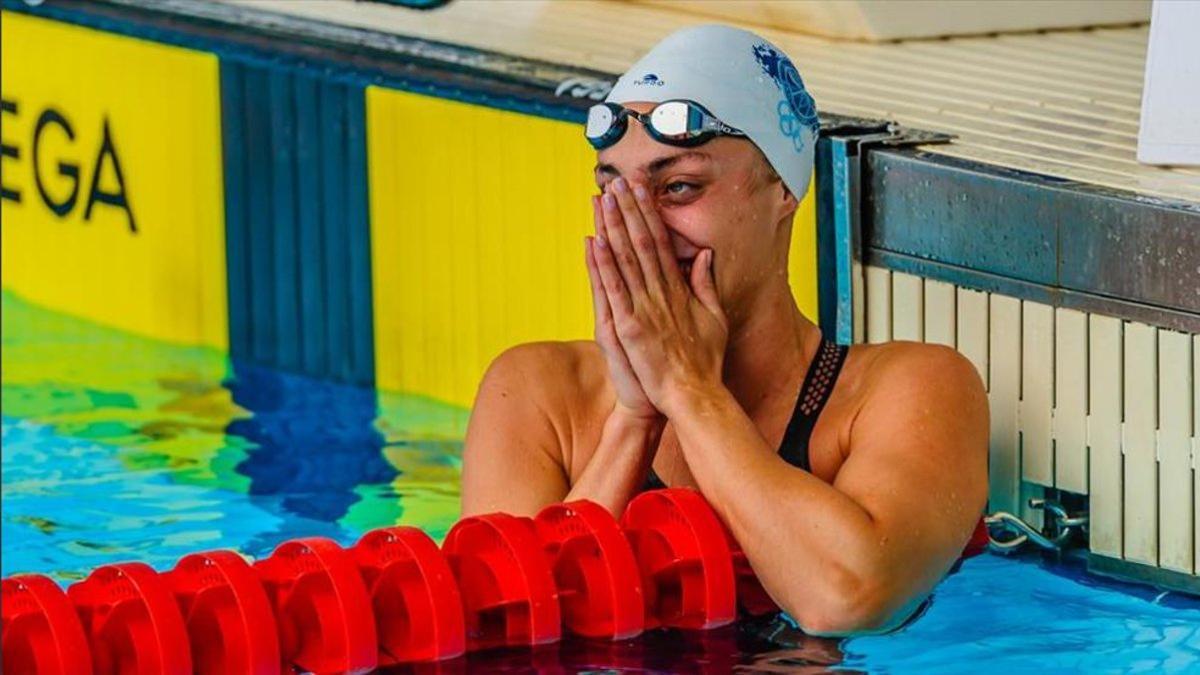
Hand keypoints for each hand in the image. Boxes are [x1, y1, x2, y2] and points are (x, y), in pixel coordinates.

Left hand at [590, 177, 728, 414]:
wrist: (693, 395)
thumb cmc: (704, 362)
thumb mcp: (714, 318)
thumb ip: (706, 285)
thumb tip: (704, 255)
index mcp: (679, 290)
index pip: (661, 243)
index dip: (648, 213)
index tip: (639, 189)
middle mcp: (661, 293)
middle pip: (642, 242)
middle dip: (629, 210)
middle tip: (617, 180)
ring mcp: (644, 309)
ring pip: (626, 259)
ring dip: (613, 227)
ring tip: (603, 199)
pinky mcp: (629, 327)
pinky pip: (614, 289)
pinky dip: (603, 265)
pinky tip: (595, 240)